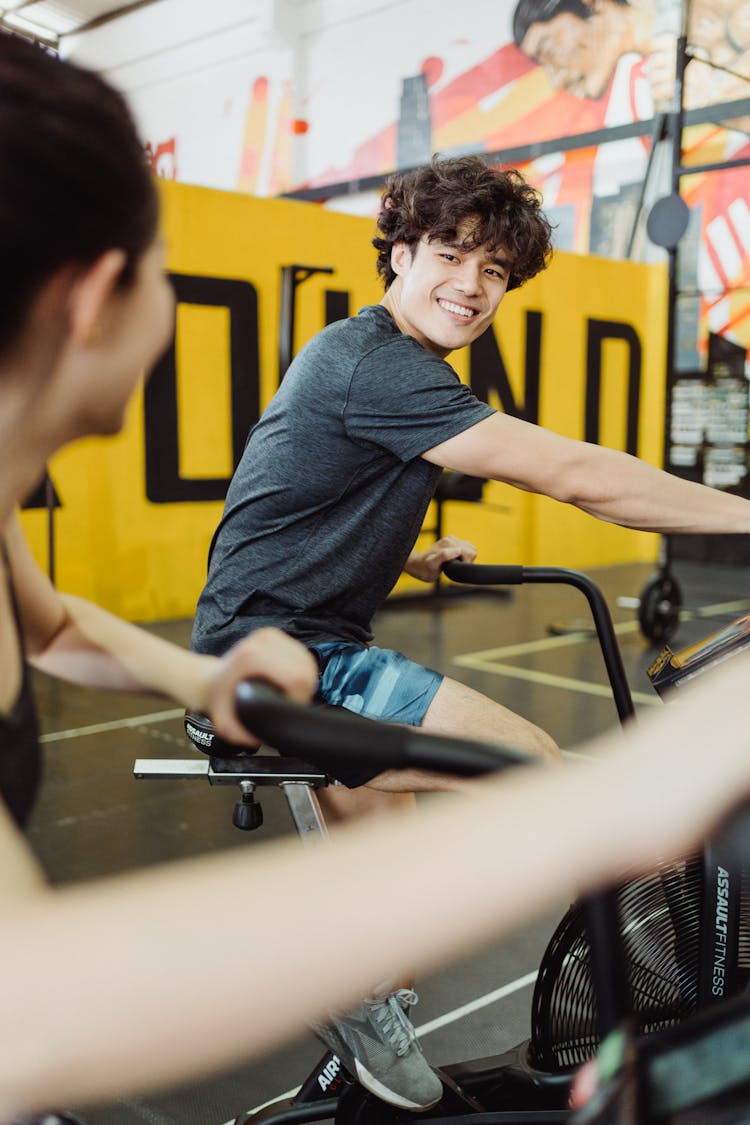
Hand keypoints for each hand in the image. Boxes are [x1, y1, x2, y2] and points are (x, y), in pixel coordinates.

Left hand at [198, 628, 318, 747]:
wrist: (211, 680)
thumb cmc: (220, 699)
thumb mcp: (224, 723)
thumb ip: (239, 735)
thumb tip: (259, 739)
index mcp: (251, 657)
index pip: (296, 678)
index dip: (298, 698)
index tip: (287, 708)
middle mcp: (262, 641)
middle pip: (305, 669)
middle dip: (303, 692)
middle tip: (289, 704)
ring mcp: (270, 634)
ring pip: (307, 661)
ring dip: (305, 681)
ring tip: (290, 694)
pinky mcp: (277, 635)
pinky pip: (303, 655)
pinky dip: (303, 670)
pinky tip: (291, 682)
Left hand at [404, 535, 477, 582]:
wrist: (419, 565)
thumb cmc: (425, 568)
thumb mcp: (433, 564)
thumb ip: (444, 556)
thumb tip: (459, 550)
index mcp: (448, 543)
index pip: (469, 552)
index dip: (467, 562)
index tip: (458, 567)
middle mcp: (450, 539)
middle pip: (471, 550)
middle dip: (467, 560)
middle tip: (456, 566)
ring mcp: (452, 540)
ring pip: (470, 548)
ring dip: (466, 558)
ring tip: (455, 564)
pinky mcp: (452, 542)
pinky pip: (466, 548)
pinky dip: (464, 555)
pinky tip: (455, 560)